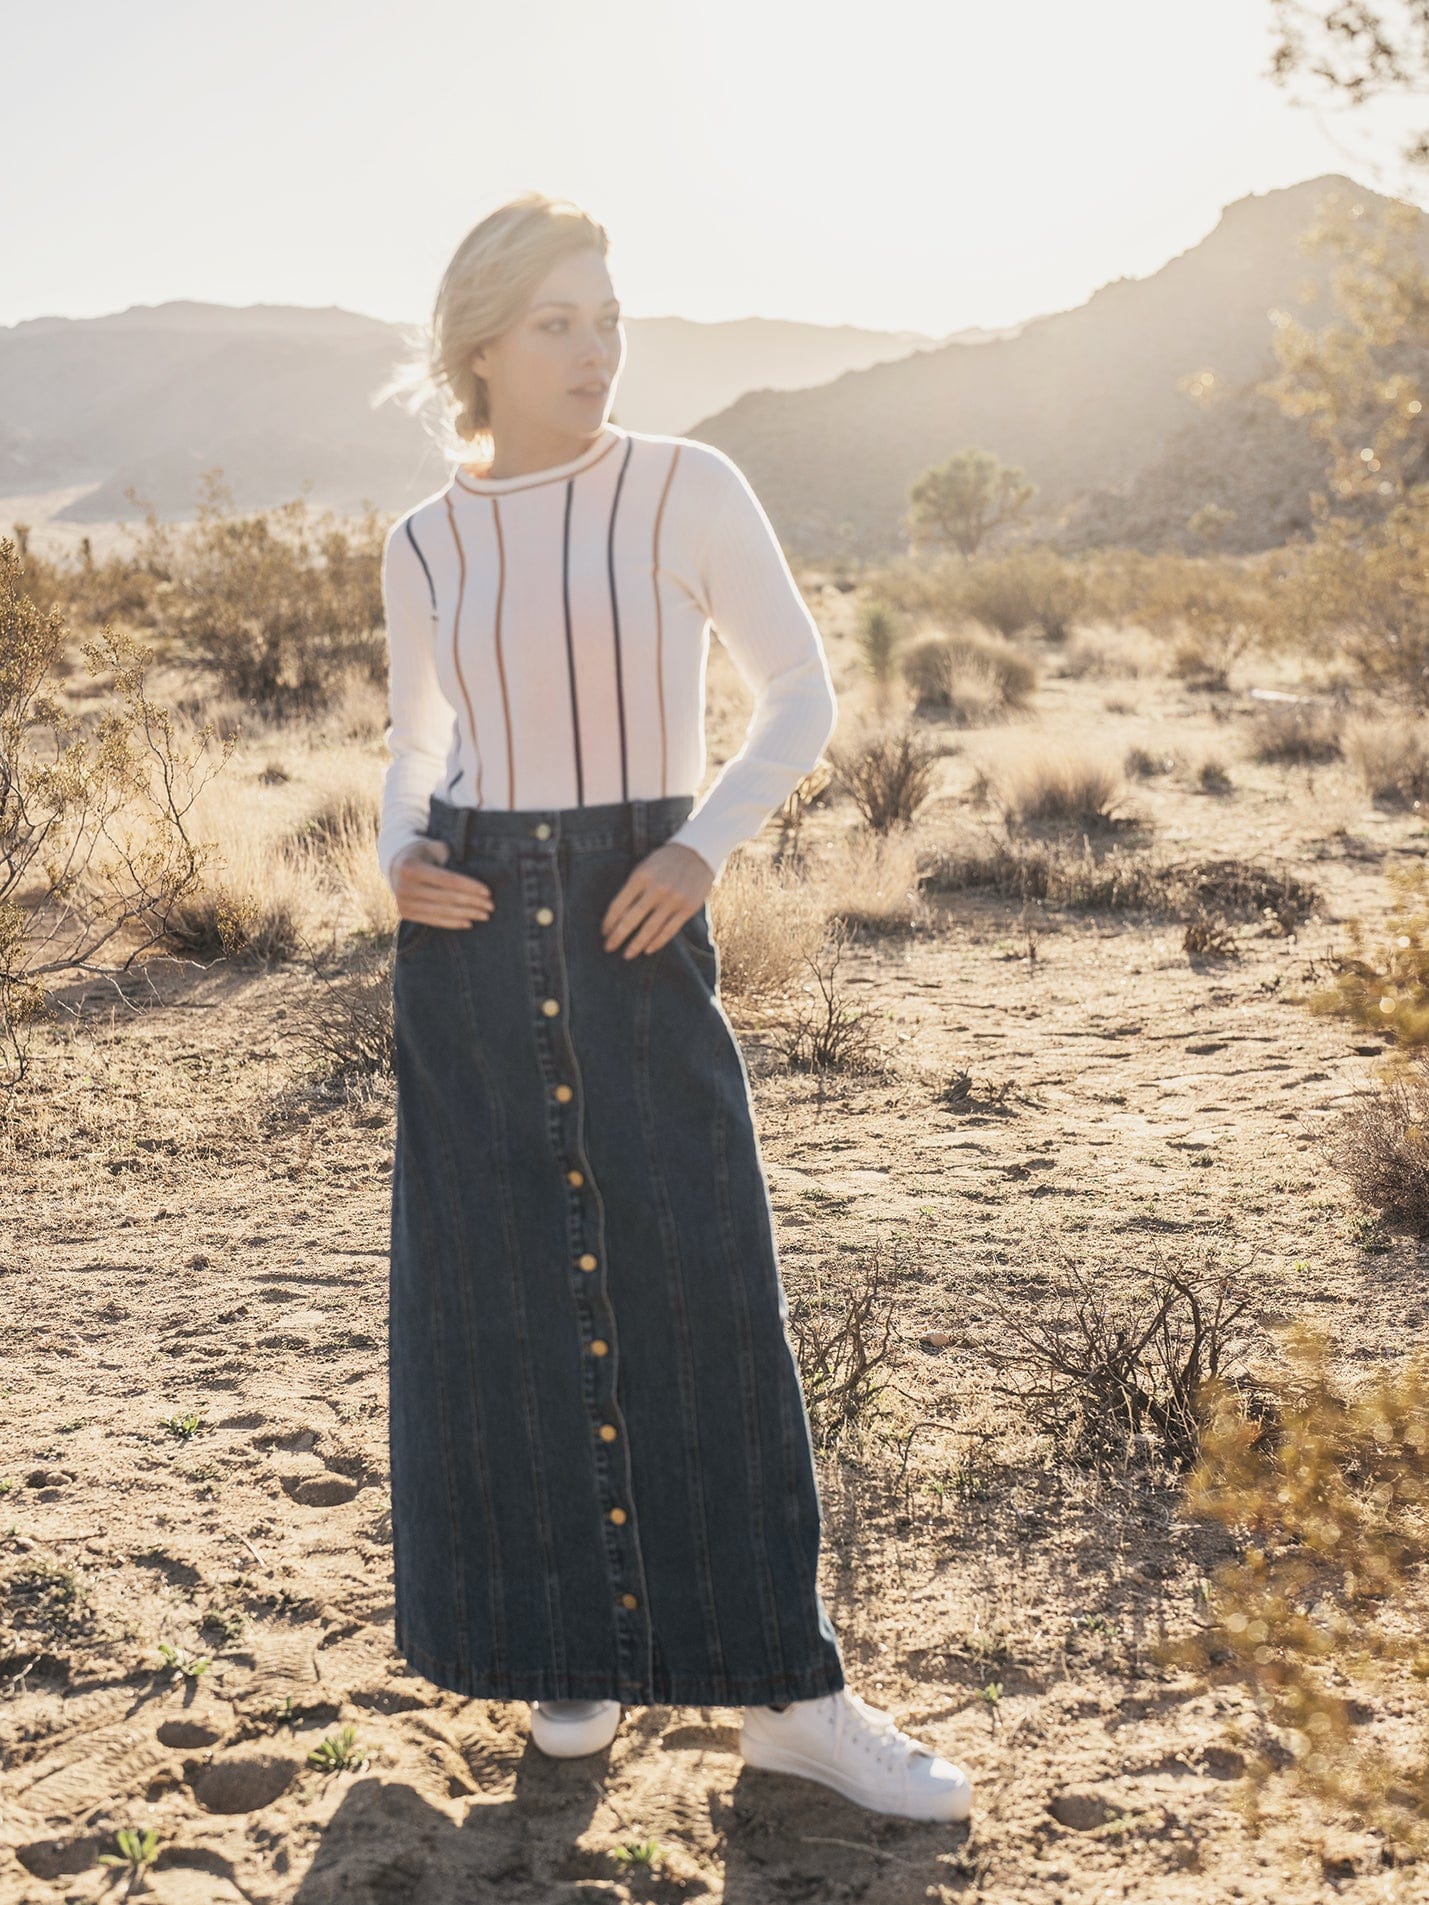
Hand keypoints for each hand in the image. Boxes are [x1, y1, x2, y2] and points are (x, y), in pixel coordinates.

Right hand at [390, 838, 492, 926]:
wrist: (395, 864)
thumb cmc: (423, 853)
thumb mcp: (433, 847)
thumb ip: (449, 856)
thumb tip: (473, 869)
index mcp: (412, 867)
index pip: (448, 880)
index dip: (469, 887)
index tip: (487, 892)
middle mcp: (405, 886)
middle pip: (447, 897)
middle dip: (472, 902)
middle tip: (490, 906)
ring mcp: (403, 902)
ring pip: (441, 911)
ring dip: (466, 914)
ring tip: (484, 915)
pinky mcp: (405, 913)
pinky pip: (433, 920)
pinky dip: (452, 922)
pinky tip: (468, 923)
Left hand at [602, 842, 712, 957]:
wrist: (697, 852)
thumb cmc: (665, 861)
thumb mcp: (644, 867)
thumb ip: (633, 888)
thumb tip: (618, 916)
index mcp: (641, 876)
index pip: (618, 905)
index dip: (609, 922)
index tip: (604, 932)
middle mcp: (656, 889)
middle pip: (630, 920)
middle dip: (617, 937)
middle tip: (608, 948)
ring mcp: (673, 900)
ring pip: (649, 929)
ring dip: (636, 945)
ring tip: (627, 954)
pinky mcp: (687, 908)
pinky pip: (669, 930)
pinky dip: (657, 942)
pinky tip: (647, 950)